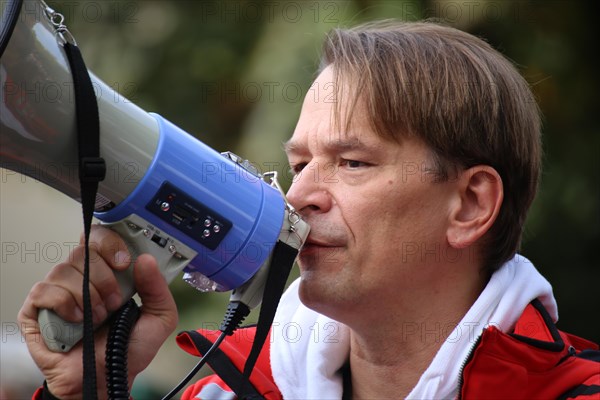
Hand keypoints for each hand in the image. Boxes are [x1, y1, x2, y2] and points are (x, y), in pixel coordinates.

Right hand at [17, 225, 177, 398]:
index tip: (124, 263)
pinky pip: (44, 290)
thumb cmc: (127, 350)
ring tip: (97, 317)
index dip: (111, 244)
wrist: (107, 379)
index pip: (100, 238)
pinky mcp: (36, 310)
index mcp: (106, 273)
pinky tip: (76, 321)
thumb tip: (145, 259)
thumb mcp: (159, 318)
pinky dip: (64, 304)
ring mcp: (57, 292)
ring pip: (65, 269)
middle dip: (104, 278)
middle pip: (83, 251)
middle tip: (114, 302)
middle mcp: (80, 277)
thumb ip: (158, 289)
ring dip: (87, 296)